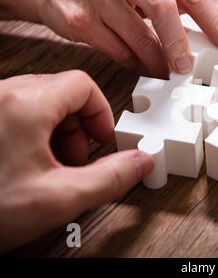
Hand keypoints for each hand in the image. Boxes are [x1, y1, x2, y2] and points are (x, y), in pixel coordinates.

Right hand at [0, 0, 217, 77]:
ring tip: (166, 73)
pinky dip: (132, 62)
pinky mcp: (81, 20)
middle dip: (180, 43)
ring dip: (157, 62)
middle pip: (164, 8)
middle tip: (187, 68)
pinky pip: (115, 51)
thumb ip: (186, 1)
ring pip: (139, 37)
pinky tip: (138, 65)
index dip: (215, 20)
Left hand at [0, 71, 152, 251]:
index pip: (83, 84)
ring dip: (56, 130)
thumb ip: (109, 178)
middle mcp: (3, 95)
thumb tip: (139, 162)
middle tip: (76, 157)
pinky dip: (33, 132)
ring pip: (40, 101)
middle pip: (62, 91)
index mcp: (25, 105)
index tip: (102, 138)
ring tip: (51, 165)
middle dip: (78, 126)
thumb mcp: (57, 199)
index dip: (101, 112)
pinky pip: (18, 111)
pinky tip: (28, 164)